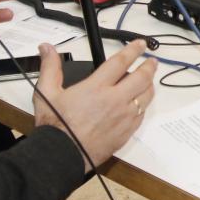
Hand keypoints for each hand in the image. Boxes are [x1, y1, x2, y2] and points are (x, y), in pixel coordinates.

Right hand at [33, 40, 158, 172]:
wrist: (62, 155)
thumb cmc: (55, 126)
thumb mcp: (47, 93)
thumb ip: (50, 67)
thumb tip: (47, 48)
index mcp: (97, 87)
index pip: (121, 62)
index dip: (133, 50)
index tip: (140, 44)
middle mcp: (114, 100)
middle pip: (142, 77)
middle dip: (149, 66)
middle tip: (152, 61)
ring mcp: (123, 117)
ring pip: (146, 96)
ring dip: (150, 85)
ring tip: (149, 80)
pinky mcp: (126, 132)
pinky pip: (142, 115)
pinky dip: (143, 105)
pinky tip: (140, 103)